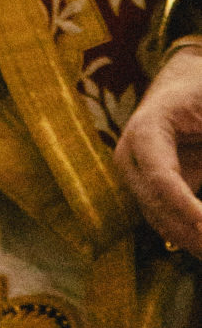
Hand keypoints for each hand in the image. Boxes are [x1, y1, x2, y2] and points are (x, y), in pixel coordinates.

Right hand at [114, 40, 201, 254]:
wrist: (185, 86)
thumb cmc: (200, 92)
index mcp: (146, 129)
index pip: (160, 177)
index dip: (184, 207)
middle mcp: (132, 156)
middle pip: (157, 207)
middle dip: (192, 233)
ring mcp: (137, 177)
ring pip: (162, 223)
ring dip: (192, 241)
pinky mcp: (149, 191)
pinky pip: (168, 224)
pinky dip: (191, 237)